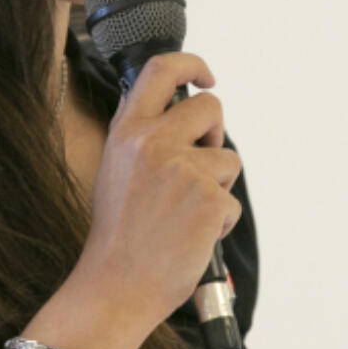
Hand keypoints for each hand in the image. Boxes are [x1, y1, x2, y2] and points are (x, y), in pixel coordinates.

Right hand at [76, 51, 241, 328]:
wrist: (117, 284)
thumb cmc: (118, 234)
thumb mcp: (115, 168)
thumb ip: (142, 136)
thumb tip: (177, 113)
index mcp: (128, 131)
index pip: (162, 70)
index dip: (192, 64)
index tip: (206, 77)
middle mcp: (154, 143)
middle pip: (210, 108)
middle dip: (215, 134)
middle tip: (201, 163)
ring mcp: (184, 170)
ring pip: (228, 160)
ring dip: (218, 186)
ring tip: (185, 214)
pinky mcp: (209, 200)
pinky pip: (232, 202)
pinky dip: (220, 222)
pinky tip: (192, 236)